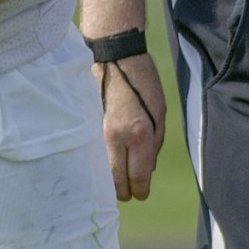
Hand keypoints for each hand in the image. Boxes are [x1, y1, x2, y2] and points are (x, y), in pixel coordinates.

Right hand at [94, 54, 165, 200]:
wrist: (114, 56)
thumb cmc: (142, 82)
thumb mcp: (159, 112)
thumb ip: (155, 143)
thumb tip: (148, 167)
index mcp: (139, 135)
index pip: (138, 177)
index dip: (141, 190)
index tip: (142, 192)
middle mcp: (117, 137)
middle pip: (116, 181)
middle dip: (124, 190)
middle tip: (129, 190)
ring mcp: (99, 130)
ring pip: (102, 169)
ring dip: (110, 177)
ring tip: (117, 177)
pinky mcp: (88, 123)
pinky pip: (94, 152)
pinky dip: (101, 160)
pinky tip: (105, 159)